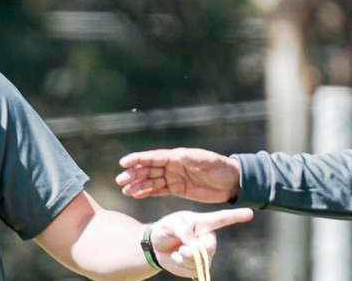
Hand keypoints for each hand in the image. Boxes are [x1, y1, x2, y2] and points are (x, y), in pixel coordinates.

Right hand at [117, 148, 241, 202]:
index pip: (154, 157)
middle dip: (134, 174)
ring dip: (137, 184)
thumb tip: (175, 156)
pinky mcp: (177, 190)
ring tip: (125, 189)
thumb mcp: (207, 161)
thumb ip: (191, 159)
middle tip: (120, 180)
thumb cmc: (220, 167)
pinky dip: (146, 192)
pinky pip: (158, 191)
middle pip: (149, 169)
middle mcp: (173, 166)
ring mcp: (174, 178)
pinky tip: (135, 195)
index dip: (138, 159)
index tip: (124, 162)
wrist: (231, 182)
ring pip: (151, 181)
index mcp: (177, 156)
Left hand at [149, 208, 253, 277]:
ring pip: (201, 260)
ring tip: (177, 251)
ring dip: (185, 258)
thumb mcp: (170, 225)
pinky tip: (177, 257)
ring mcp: (205, 253)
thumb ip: (182, 231)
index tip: (250, 213)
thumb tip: (194, 245)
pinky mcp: (199, 266)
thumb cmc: (166, 229)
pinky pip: (194, 269)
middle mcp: (208, 238)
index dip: (236, 216)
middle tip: (182, 250)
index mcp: (203, 223)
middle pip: (210, 247)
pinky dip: (181, 265)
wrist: (157, 246)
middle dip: (194, 251)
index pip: (222, 219)